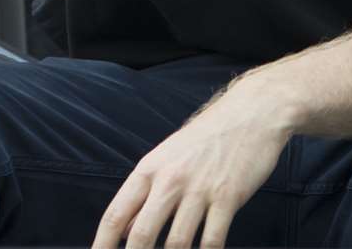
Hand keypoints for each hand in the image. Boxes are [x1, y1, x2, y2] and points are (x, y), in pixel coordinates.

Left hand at [92, 76, 293, 248]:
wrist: (248, 115)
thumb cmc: (204, 139)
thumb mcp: (165, 159)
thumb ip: (144, 195)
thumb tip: (125, 230)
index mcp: (148, 170)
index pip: (117, 213)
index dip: (103, 242)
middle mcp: (169, 180)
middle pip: (143, 234)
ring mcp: (199, 190)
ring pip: (177, 242)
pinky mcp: (228, 198)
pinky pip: (213, 239)